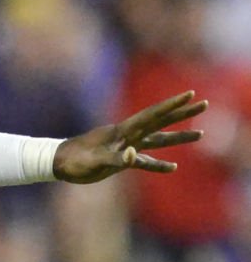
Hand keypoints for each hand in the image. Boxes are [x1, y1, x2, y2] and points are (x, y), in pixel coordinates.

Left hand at [54, 91, 205, 182]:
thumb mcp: (95, 161)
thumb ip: (116, 159)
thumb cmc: (73, 161)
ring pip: (157, 139)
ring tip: (200, 134)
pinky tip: (173, 167)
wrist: (57, 164)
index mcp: (122, 131)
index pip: (152, 115)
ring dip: (177, 137)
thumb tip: (134, 154)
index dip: (172, 105)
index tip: (190, 94)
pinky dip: (158, 163)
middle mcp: (127, 135)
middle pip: (160, 122)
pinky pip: (145, 160)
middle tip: (204, 103)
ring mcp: (125, 146)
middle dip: (182, 113)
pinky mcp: (120, 159)